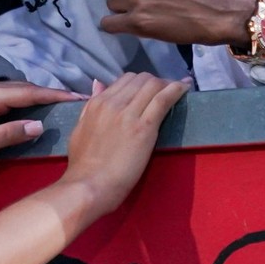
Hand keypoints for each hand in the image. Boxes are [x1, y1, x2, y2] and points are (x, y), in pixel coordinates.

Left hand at [0, 82, 82, 177]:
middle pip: (26, 88)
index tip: (77, 97)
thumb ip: (8, 134)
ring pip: (20, 91)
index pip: (27, 92)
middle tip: (78, 99)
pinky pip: (13, 96)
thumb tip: (39, 125)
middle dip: (52, 93)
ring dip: (42, 96)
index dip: (54, 95)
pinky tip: (42, 106)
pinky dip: (30, 99)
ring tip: (66, 102)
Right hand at [61, 73, 186, 217]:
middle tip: (166, 92)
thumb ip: (90, 106)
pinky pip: (162, 99)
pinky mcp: (144, 127)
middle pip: (141, 79)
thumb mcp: (79, 128)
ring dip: (168, 84)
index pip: (125, 80)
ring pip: (153, 85)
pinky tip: (185, 87)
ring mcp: (129, 113)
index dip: (141, 83)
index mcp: (97, 103)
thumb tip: (99, 84)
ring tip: (179, 88)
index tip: (150, 91)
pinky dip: (176, 90)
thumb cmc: (83, 165)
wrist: (90, 185)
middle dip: (155, 82)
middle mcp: (113, 102)